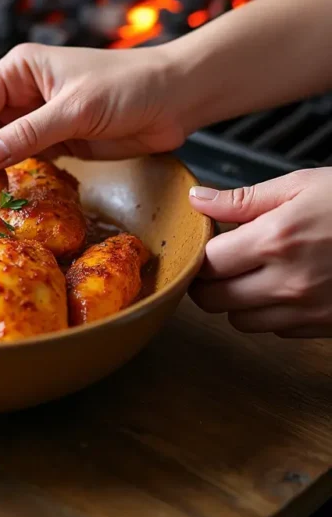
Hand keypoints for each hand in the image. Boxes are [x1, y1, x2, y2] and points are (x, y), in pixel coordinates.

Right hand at [0, 43, 186, 183]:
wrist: (177, 98)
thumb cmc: (129, 86)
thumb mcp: (75, 109)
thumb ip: (30, 133)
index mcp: (20, 70)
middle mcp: (23, 91)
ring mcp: (39, 116)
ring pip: (1, 144)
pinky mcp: (57, 138)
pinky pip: (25, 157)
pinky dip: (17, 172)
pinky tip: (17, 189)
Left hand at [189, 168, 331, 336]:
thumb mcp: (300, 186)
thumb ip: (242, 199)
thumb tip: (197, 199)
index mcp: (275, 240)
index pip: (207, 264)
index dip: (200, 255)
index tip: (207, 245)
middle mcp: (288, 281)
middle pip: (215, 300)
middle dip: (208, 282)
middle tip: (220, 263)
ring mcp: (309, 309)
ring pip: (241, 321)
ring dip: (236, 301)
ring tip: (252, 274)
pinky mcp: (327, 326)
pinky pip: (278, 331)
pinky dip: (270, 313)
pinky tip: (282, 287)